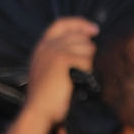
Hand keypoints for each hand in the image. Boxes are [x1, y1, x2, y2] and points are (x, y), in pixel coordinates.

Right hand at [7, 17, 98, 133]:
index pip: (61, 24)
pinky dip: (88, 71)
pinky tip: (80, 81)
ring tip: (79, 78)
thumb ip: (59, 55)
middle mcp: (47, 45)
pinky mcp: (63, 59)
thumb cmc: (47, 97)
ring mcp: (54, 51)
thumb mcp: (47, 71)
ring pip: (86, 47)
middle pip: (78, 36)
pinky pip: (87, 59)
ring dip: (88, 62)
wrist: (39, 110)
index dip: (79, 23)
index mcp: (41, 47)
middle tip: (88, 66)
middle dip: (89, 49)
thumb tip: (85, 45)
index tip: (94, 29)